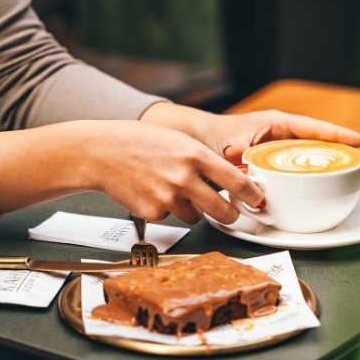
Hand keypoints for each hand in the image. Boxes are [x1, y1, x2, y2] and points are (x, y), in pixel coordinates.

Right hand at [0, 120, 262, 224]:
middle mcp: (185, 178)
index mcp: (195, 155)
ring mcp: (168, 197)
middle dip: (231, 215)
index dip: (252, 194)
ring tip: (173, 189)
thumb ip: (204, 160)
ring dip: (192, 209)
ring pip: (196, 216)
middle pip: (223, 210)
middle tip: (231, 214)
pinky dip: (168, 210)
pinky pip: (171, 218)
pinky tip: (153, 193)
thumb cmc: (139, 142)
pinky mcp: (153, 213)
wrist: (101, 152)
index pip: (236, 181)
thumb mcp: (178, 141)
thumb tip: (230, 179)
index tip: (259, 200)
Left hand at [140, 104, 359, 163]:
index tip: (358, 142)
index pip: (312, 128)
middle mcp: (282, 134)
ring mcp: (281, 149)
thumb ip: (238, 157)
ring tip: (354, 177)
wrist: (201, 142)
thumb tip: (247, 173)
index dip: (336, 135)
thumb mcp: (228, 146)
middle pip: (319, 143)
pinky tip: (324, 187)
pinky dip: (311, 176)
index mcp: (275, 124)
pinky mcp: (276, 162)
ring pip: (311, 156)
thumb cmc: (216, 137)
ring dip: (331, 166)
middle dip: (342, 153)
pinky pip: (298, 168)